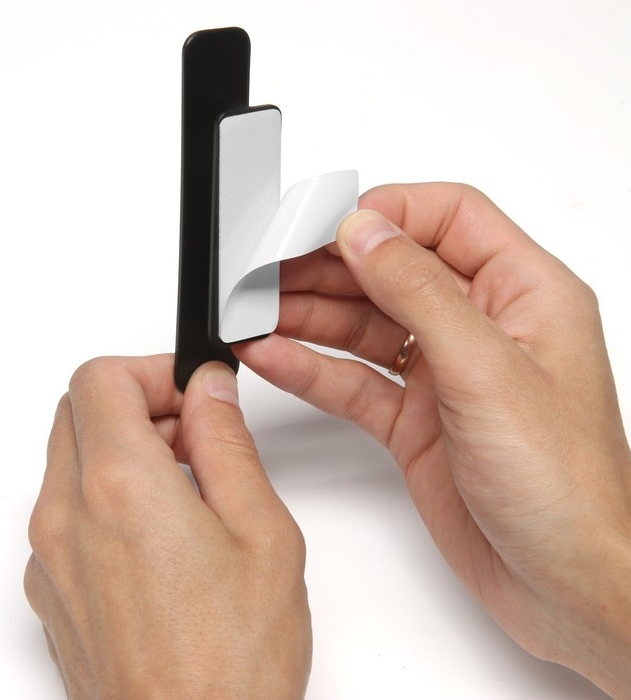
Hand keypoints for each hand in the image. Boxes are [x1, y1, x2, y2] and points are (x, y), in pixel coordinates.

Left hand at [24, 355, 310, 699]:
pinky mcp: (53, 590)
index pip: (101, 377)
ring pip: (71, 459)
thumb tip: (209, 390)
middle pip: (79, 411)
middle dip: (139, 404)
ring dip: (125, 449)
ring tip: (190, 487)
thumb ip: (227, 443)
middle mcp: (68, 518)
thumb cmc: (234, 661)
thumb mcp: (260, 530)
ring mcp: (51, 558)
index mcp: (120, 487)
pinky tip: (164, 534)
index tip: (191, 392)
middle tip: (195, 434)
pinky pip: (68, 510)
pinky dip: (108, 495)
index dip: (151, 371)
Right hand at [235, 183, 630, 696]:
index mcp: (523, 294)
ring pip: (365, 326)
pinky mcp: (414, 420)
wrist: (566, 586)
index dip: (385, 213)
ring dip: (308, 317)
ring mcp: (443, 374)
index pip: (448, 218)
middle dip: (328, 269)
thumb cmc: (567, 488)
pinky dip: (310, 368)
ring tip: (254, 312)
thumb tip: (365, 232)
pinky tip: (272, 356)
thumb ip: (420, 293)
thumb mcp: (489, 371)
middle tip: (268, 271)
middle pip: (393, 272)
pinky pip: (353, 381)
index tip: (325, 226)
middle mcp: (481, 327)